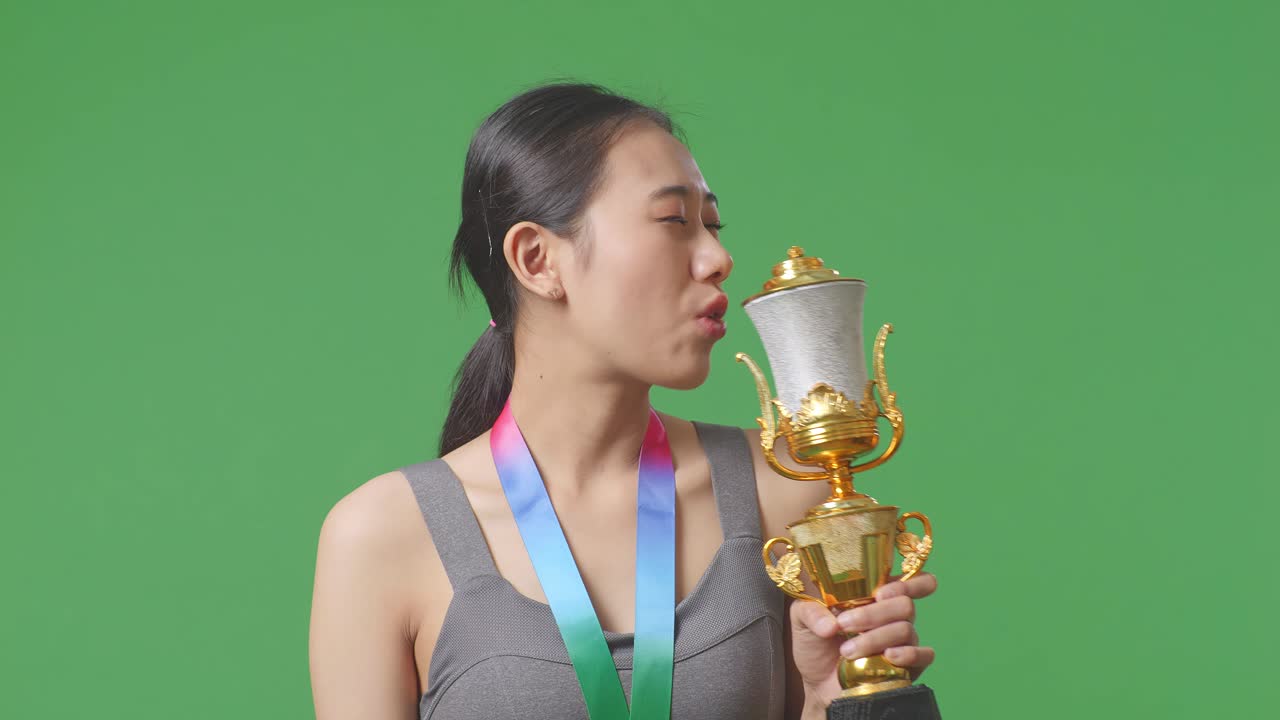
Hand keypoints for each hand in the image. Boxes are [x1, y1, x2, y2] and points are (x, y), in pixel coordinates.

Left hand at [788, 572, 937, 710]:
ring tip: (846, 650)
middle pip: (904, 604)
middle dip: (873, 614)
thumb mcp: (802, 621)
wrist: (817, 684)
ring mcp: (902, 641)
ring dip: (874, 638)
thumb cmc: (815, 646)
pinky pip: (924, 655)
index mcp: (874, 598)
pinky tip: (887, 656)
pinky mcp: (908, 666)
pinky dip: (908, 654)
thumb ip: (810, 612)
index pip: (910, 581)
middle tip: (845, 624)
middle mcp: (893, 617)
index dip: (911, 582)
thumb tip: (831, 623)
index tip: (883, 592)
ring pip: (905, 629)